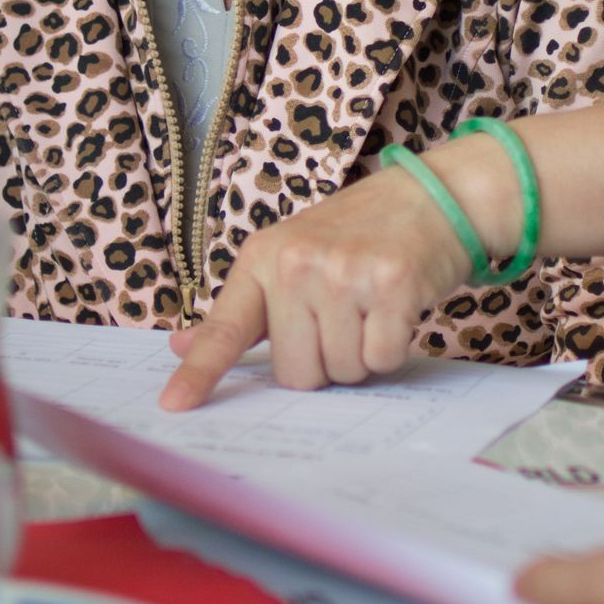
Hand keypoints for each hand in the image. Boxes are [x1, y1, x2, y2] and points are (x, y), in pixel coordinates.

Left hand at [158, 144, 516, 408]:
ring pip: (342, 371)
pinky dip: (392, 348)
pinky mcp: (391, 282)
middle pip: (296, 373)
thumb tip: (180, 345)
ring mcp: (344, 271)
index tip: (175, 406)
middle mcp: (297, 263)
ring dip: (360, 354)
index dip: (200, 372)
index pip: (225, 327)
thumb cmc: (356, 235)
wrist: (429, 197)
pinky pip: (381, 359)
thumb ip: (242, 310)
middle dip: (323, 362)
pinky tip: (395, 309)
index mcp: (263, 258)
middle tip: (342, 318)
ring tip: (370, 307)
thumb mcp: (290, 257)